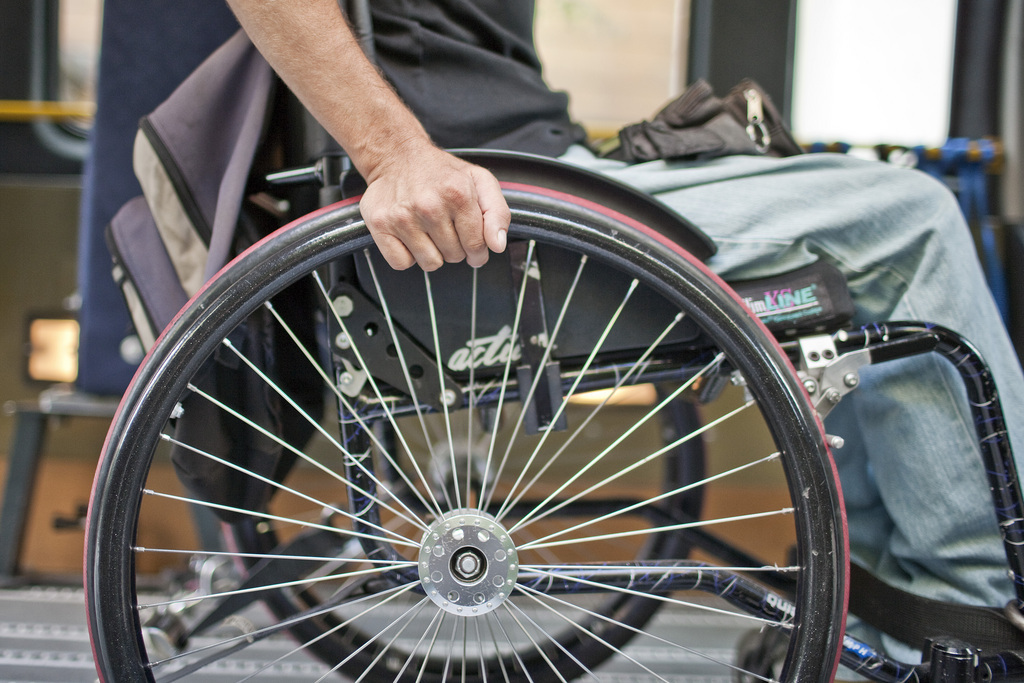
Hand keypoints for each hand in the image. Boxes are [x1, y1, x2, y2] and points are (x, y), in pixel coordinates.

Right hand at [359, 143, 510, 270]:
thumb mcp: (479, 181)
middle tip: (446, 228)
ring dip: (432, 253)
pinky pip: (402, 263)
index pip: (476, 245)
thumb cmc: (441, 173)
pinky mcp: (380, 225)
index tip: (473, 248)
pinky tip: (410, 236)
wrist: (398, 156)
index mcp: (457, 193)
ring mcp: (402, 217)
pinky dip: (408, 255)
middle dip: (455, 248)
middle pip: (454, 256)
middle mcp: (429, 205)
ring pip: (430, 264)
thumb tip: (497, 245)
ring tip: (428, 230)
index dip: (478, 252)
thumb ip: (497, 212)